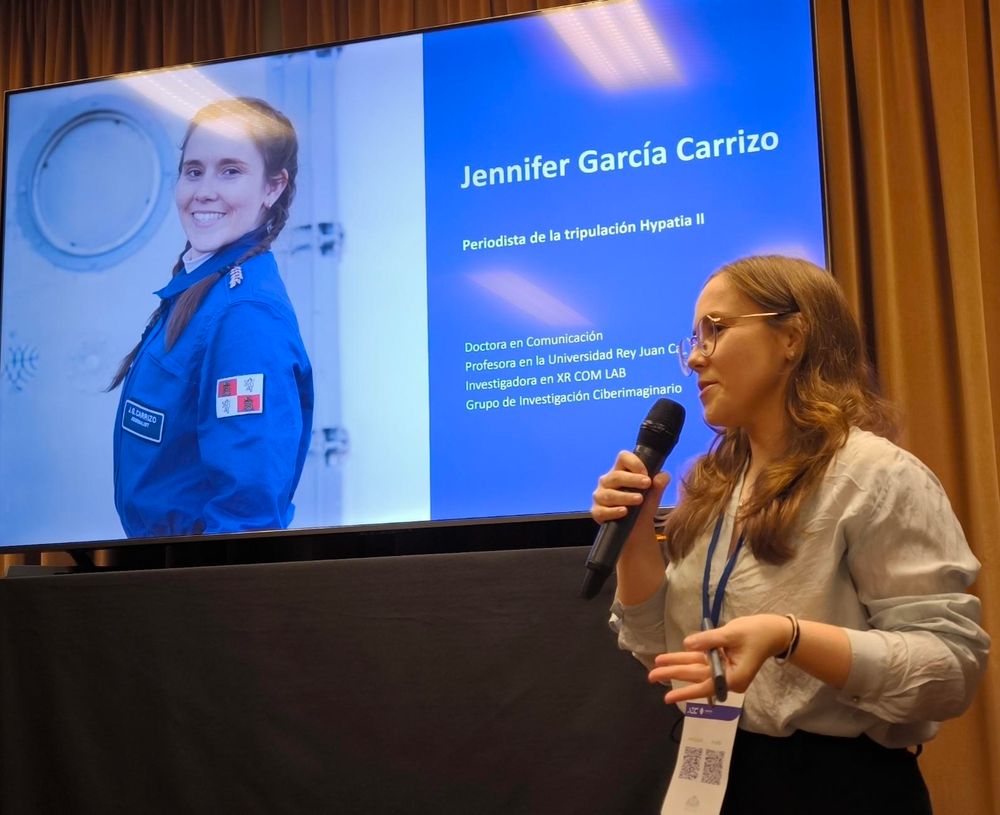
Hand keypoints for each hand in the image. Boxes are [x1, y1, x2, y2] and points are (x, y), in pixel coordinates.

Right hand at [590, 450, 669, 525]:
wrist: (638, 529)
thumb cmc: (643, 506)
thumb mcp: (654, 495)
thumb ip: (659, 484)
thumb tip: (663, 476)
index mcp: (620, 471)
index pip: (623, 458)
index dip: (634, 463)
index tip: (646, 474)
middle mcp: (607, 482)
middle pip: (616, 476)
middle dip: (632, 480)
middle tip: (647, 484)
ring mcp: (600, 496)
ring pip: (609, 494)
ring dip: (625, 496)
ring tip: (639, 499)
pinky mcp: (597, 512)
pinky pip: (602, 511)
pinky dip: (613, 511)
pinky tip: (624, 511)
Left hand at [647, 614, 793, 703]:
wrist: (774, 631)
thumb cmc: (757, 633)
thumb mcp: (732, 634)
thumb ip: (709, 640)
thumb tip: (687, 645)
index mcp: (733, 677)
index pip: (705, 686)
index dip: (686, 692)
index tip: (668, 698)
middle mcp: (727, 677)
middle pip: (697, 677)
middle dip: (674, 674)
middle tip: (651, 676)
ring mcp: (724, 670)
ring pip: (696, 669)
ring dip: (677, 666)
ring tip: (656, 667)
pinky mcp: (722, 662)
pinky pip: (702, 662)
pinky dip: (687, 660)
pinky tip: (672, 660)